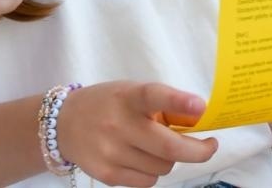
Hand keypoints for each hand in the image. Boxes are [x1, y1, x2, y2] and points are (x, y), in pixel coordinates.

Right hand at [54, 81, 218, 187]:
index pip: (153, 96)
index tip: (201, 107)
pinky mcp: (106, 174)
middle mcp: (118, 124)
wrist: (62, 124)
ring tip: (154, 147)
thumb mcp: (131, 92)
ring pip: (163, 167)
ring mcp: (111, 152)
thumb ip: (161, 105)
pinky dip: (152, 172)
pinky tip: (140, 158)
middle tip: (209, 145)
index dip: (179, 102)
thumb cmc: (108, 104)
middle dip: (198, 150)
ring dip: (169, 159)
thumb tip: (198, 123)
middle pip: (169, 147)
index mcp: (128, 97)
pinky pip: (147, 181)